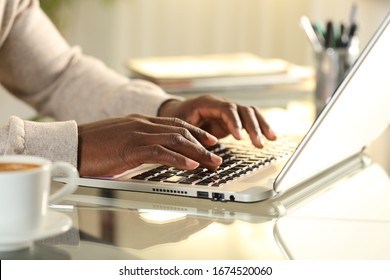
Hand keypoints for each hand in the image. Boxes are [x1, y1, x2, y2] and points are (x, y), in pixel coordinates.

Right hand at [77, 114, 221, 176]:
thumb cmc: (92, 146)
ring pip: (176, 140)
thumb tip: (152, 153)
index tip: (209, 140)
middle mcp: (142, 124)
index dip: (195, 132)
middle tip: (217, 154)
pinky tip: (190, 165)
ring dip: (197, 152)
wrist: (70, 144)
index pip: (175, 124)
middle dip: (202, 143)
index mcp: (141, 121)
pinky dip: (178, 158)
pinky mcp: (131, 148)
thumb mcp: (120, 140)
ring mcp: (137, 134)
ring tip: (212, 162)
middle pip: (181, 131)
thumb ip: (138, 142)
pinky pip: (161, 152)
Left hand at [158, 95, 276, 146]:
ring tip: (271, 139)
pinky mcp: (233, 119)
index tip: (239, 137)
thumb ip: (192, 140)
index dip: (234, 122)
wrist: (175, 110)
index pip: (226, 109)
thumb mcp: (180, 128)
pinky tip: (269, 137)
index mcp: (207, 103)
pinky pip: (250, 120)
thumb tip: (204, 157)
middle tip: (258, 143)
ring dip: (261, 125)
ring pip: (250, 113)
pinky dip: (260, 128)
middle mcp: (221, 104)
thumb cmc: (177, 118)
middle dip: (253, 127)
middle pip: (243, 110)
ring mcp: (228, 111)